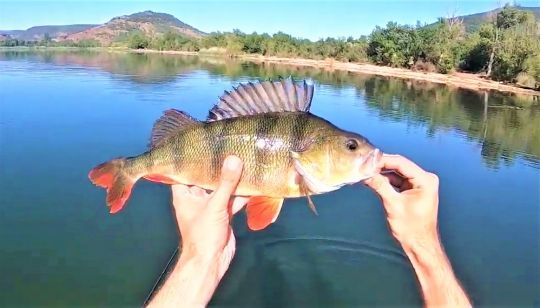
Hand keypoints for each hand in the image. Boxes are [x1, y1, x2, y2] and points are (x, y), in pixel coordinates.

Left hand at [171, 156, 246, 275]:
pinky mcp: (223, 214)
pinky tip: (252, 181)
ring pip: (221, 188)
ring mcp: (210, 206)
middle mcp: (196, 198)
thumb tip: (234, 158)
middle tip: (229, 147)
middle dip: (217, 166)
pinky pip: (232, 199)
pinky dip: (241, 193)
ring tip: (244, 160)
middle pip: (206, 176)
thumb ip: (226, 182)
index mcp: (184, 193)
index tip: (202, 143)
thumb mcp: (215, 205)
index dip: (190, 157)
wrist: (211, 262)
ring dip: (232, 179)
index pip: (183, 170)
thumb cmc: (203, 234)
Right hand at [365, 155, 470, 306]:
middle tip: (363, 166)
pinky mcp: (413, 190)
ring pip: (396, 173)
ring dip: (381, 173)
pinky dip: (385, 181)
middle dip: (380, 166)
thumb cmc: (411, 228)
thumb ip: (380, 185)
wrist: (419, 245)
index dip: (382, 160)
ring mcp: (419, 184)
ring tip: (365, 172)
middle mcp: (425, 179)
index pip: (401, 163)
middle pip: (398, 166)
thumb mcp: (393, 204)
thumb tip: (366, 173)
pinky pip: (397, 181)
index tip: (366, 161)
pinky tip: (372, 180)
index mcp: (425, 180)